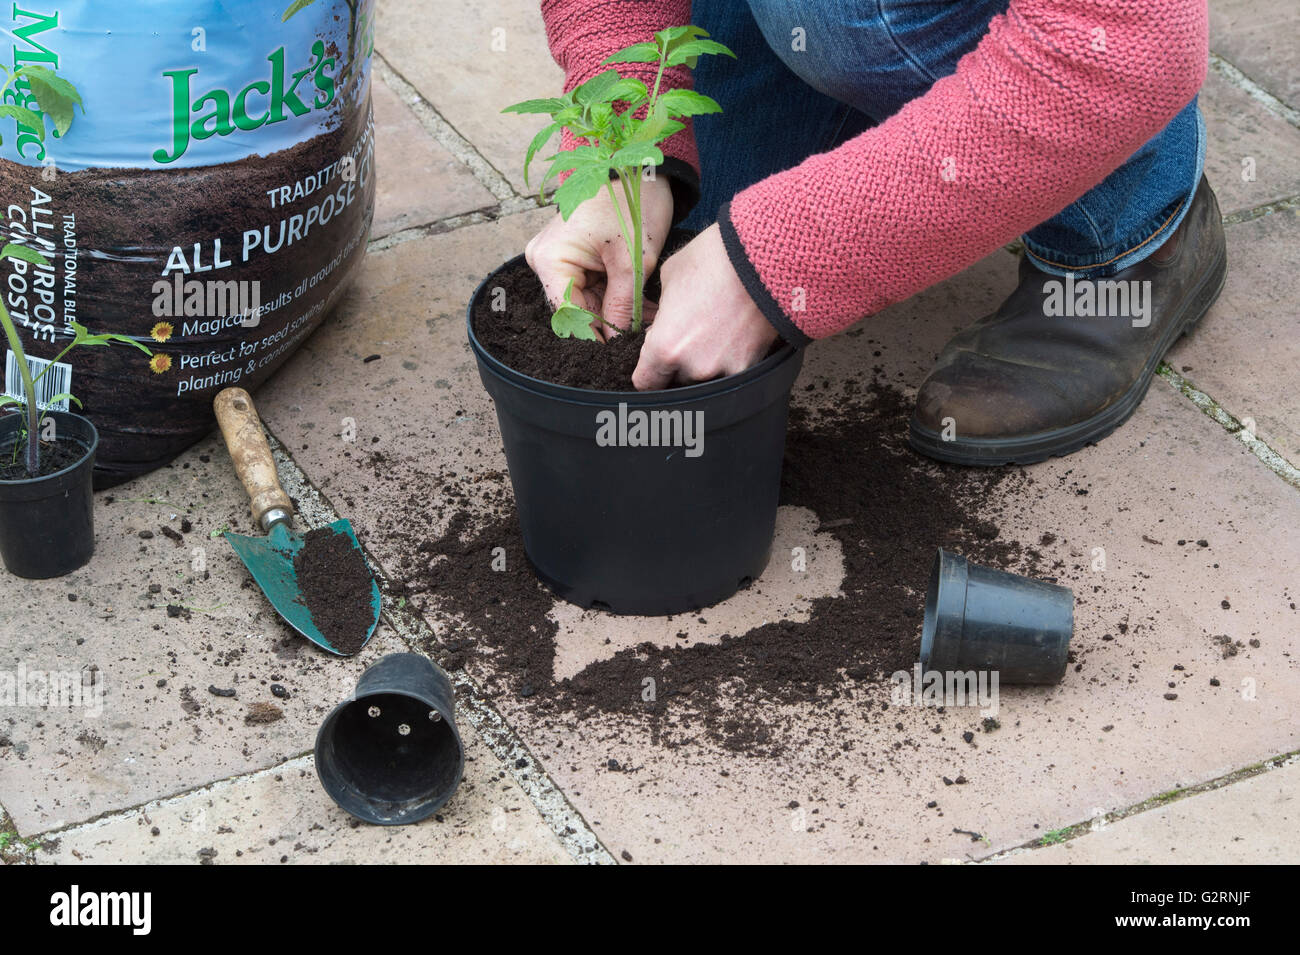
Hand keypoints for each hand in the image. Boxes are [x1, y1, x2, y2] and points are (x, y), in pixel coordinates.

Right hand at [525, 174, 673, 336]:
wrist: (637, 166)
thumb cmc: (631, 203)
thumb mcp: (632, 261)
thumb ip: (623, 307)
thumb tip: (619, 345)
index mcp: (550, 260)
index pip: (569, 316)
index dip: (595, 340)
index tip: (618, 360)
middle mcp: (546, 262)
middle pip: (578, 312)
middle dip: (612, 327)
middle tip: (642, 344)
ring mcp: (558, 259)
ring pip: (589, 304)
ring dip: (619, 315)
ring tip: (650, 325)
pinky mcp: (574, 258)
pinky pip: (595, 289)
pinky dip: (619, 299)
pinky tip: (644, 310)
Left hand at [633, 224, 778, 389]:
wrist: (765, 257)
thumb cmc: (713, 259)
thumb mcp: (669, 277)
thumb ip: (662, 311)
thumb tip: (664, 324)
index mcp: (664, 348)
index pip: (646, 382)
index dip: (649, 372)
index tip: (655, 364)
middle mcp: (693, 368)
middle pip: (678, 380)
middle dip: (680, 362)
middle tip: (691, 334)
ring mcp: (724, 371)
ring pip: (706, 378)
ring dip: (707, 362)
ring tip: (717, 331)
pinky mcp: (750, 366)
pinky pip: (732, 371)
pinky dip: (732, 358)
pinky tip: (736, 333)